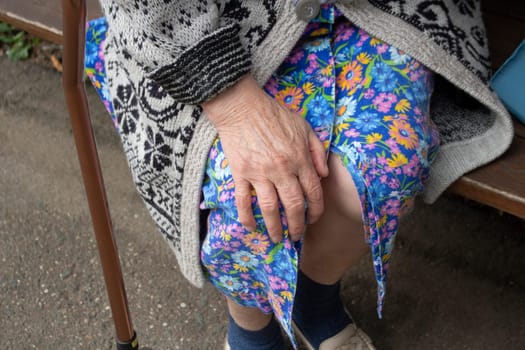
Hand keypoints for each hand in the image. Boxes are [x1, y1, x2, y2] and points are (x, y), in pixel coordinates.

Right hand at [202, 75, 328, 242]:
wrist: (242, 106)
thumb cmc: (274, 114)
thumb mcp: (304, 126)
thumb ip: (317, 150)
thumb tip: (325, 174)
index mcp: (300, 159)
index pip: (313, 192)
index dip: (315, 210)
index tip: (313, 220)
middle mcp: (282, 170)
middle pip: (293, 205)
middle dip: (297, 225)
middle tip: (297, 237)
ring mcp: (260, 173)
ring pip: (269, 208)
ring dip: (274, 227)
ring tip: (277, 239)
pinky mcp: (241, 173)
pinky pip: (243, 200)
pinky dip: (246, 216)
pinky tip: (251, 227)